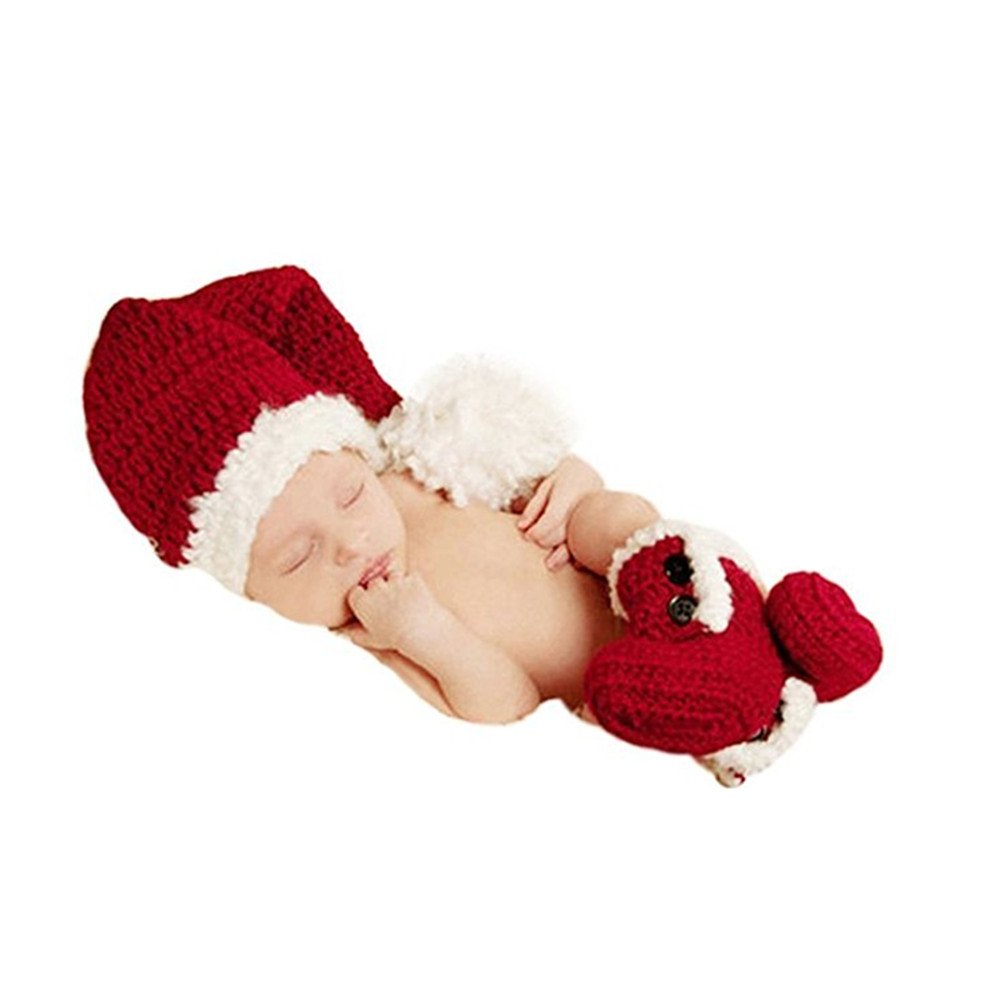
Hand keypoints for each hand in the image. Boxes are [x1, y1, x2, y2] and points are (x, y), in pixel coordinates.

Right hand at [342, 569, 451, 653]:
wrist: (422, 632)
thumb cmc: (394, 638)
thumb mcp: (368, 639)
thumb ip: (351, 632)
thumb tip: (339, 631)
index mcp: (361, 600)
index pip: (357, 592)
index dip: (364, 600)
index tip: (372, 609)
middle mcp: (375, 587)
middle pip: (374, 583)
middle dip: (381, 591)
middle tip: (391, 606)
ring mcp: (394, 580)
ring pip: (392, 576)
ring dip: (397, 585)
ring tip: (404, 603)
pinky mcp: (412, 577)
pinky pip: (410, 576)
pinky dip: (413, 585)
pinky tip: (416, 599)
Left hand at [513, 455, 603, 570]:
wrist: (590, 472)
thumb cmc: (564, 477)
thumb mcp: (546, 485)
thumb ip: (534, 506)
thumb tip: (522, 527)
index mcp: (568, 496)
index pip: (551, 519)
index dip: (537, 531)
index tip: (527, 536)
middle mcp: (581, 509)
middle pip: (561, 533)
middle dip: (545, 541)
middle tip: (534, 540)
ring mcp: (592, 519)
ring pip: (577, 542)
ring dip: (561, 555)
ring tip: (550, 564)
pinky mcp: (598, 527)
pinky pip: (591, 545)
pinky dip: (581, 555)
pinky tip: (575, 563)